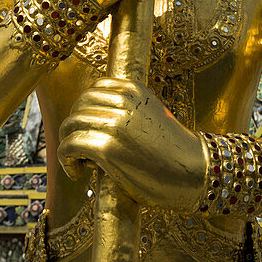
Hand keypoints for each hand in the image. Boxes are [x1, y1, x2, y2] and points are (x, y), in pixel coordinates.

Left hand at [58, 79, 206, 210]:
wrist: (194, 173)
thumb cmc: (171, 151)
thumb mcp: (151, 115)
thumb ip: (127, 109)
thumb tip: (92, 116)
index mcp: (134, 89)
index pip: (94, 89)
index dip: (86, 110)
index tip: (92, 130)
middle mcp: (124, 101)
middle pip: (78, 105)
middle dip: (75, 127)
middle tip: (84, 150)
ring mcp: (115, 123)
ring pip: (70, 125)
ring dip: (69, 145)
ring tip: (82, 163)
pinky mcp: (107, 148)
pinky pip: (69, 146)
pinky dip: (66, 161)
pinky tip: (78, 172)